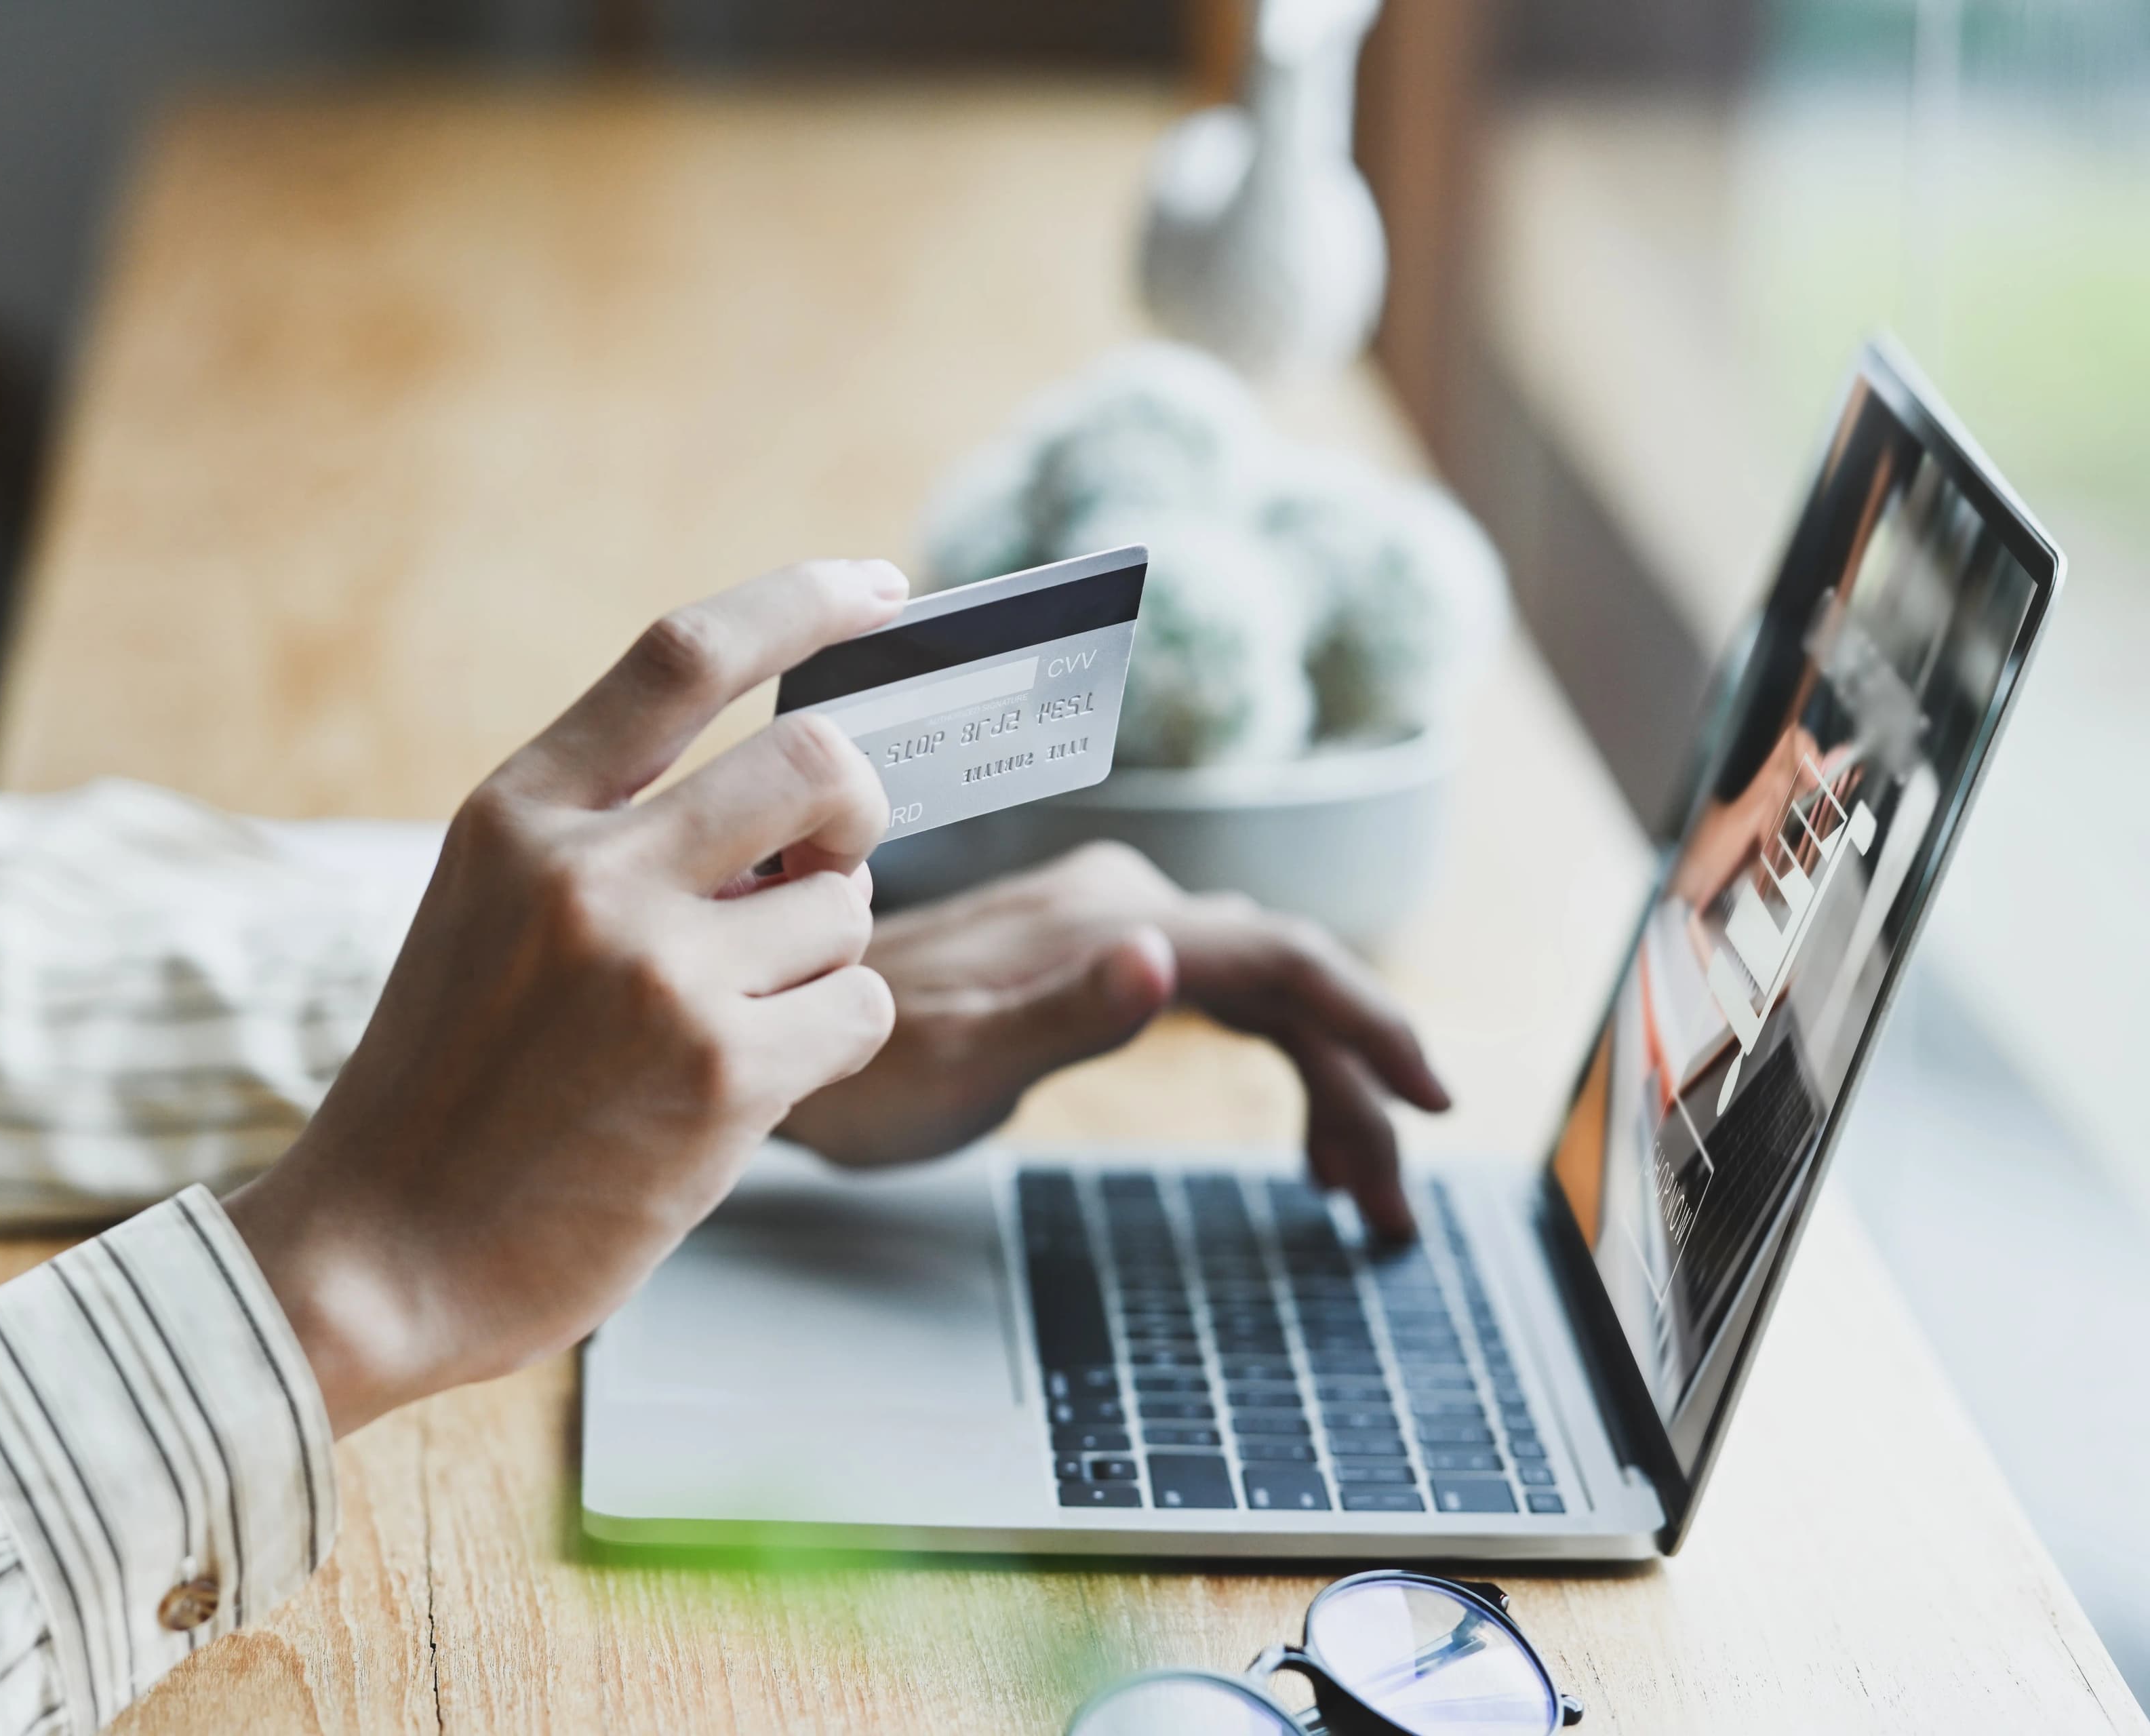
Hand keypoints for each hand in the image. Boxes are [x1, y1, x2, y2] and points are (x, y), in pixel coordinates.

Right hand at [225, 561, 907, 1434]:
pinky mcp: (724, 1079)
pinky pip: (859, 1012)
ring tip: (733, 1016)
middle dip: (854, 814)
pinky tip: (744, 1085)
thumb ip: (610, 836)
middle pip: (820, 767)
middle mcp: (589, 874)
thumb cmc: (448, 1086)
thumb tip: (789, 799)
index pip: (685, 653)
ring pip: (847, 907)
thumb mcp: (489, 910)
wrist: (377, 1258)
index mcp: (519, 814)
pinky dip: (829, 1042)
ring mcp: (660, 975)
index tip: (882, 586)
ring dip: (822, 957)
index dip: (804, 601)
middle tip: (821, 868)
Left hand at [777, 842, 1449, 1237]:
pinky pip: (1225, 1002)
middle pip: (1289, 980)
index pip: (1281, 958)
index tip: (1434, 1099)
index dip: (1369, 1022)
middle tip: (1388, 1209)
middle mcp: (1123, 903)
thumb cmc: (855, 1078)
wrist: (774, 1040)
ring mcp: (1112, 927)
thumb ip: (1062, 1012)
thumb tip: (1159, 956)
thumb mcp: (953, 1061)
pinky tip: (1295, 1133)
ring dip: (1327, 1085)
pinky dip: (1280, 1064)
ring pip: (1266, 994)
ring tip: (1357, 1196)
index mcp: (1107, 920)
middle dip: (1359, 1085)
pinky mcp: (1097, 959)